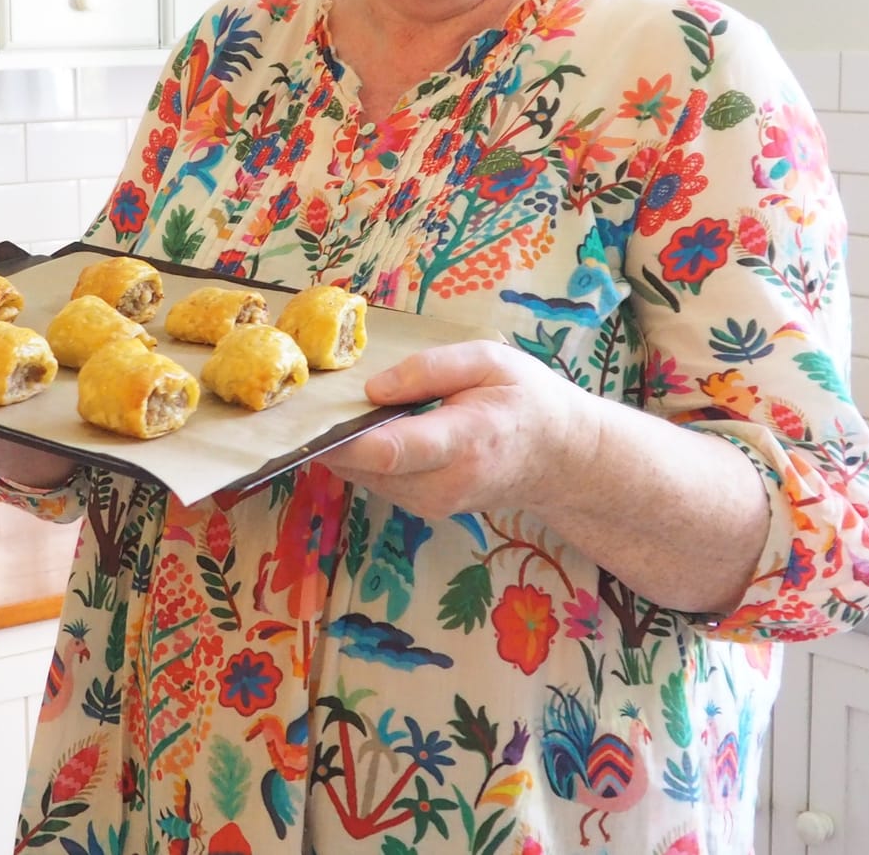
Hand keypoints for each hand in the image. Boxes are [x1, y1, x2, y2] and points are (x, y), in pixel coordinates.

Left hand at [319, 341, 588, 518]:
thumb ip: (432, 368)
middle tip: (309, 400)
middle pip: (365, 467)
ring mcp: (433, 503)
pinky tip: (367, 427)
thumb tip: (372, 389)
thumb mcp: (489, 361)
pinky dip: (363, 456)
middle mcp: (444, 484)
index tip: (308, 416)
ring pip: (364, 476)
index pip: (390, 451)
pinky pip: (377, 480)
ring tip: (337, 407)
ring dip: (345, 446)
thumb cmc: (526, 399)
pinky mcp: (424, 508)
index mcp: (464, 441)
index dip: (343, 437)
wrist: (560, 457)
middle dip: (332, 435)